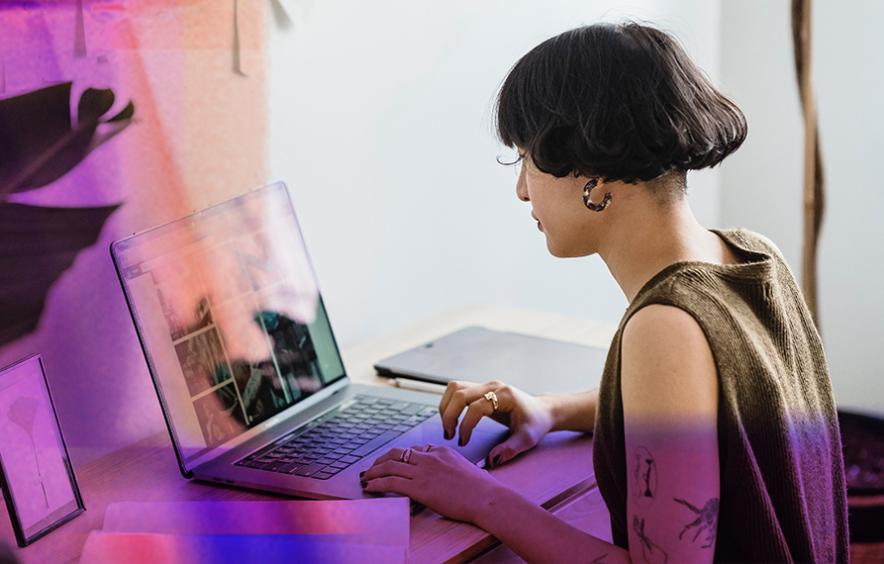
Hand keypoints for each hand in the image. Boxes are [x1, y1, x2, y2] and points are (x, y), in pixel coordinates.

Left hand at [360, 444, 503, 523]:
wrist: (486, 497)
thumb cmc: (481, 489)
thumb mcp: (464, 468)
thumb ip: (449, 467)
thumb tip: (443, 477)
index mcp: (441, 451)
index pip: (414, 449)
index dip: (400, 457)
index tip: (393, 464)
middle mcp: (429, 457)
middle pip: (397, 453)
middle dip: (381, 460)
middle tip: (373, 468)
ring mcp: (423, 471)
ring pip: (390, 466)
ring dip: (374, 471)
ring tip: (366, 478)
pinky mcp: (419, 487)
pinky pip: (391, 482)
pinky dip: (376, 483)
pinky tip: (370, 487)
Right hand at [439, 380, 553, 466]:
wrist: (541, 411)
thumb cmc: (535, 423)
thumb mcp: (527, 439)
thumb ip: (510, 449)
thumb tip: (490, 461)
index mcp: (505, 395)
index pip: (476, 406)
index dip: (466, 425)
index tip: (463, 442)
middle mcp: (492, 386)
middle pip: (460, 393)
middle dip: (450, 415)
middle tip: (450, 436)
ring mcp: (485, 385)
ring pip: (454, 388)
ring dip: (446, 407)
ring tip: (448, 428)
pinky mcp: (480, 389)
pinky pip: (457, 390)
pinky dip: (449, 404)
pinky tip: (453, 420)